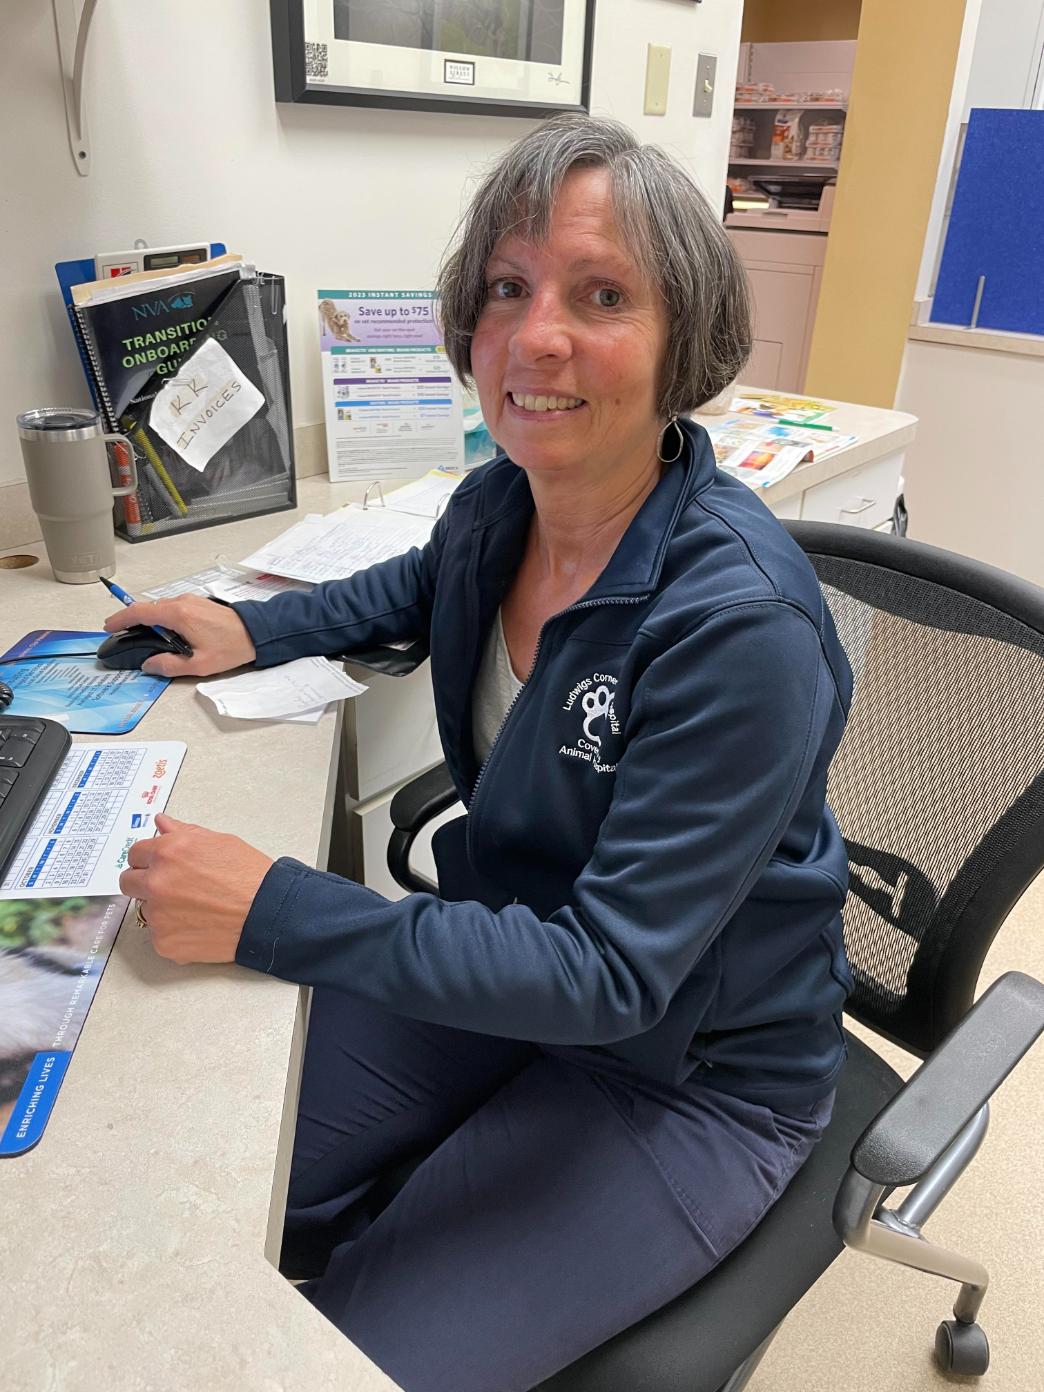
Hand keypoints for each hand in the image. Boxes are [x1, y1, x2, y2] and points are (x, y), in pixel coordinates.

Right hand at [102, 594, 255, 677]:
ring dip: (148, 619)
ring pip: (160, 607)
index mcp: (178, 615)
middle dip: (131, 620)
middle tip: (121, 633)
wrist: (257, 632)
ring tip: (142, 635)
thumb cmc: (232, 646)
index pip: (139, 612)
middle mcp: (182, 603)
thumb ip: (170, 665)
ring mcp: (190, 600)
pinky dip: (161, 617)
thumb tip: (150, 665)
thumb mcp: (199, 664)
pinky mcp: (198, 603)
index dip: (120, 618)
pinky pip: (172, 607)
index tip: (109, 626)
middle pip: (147, 609)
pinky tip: (164, 631)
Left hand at [119, 813, 273, 964]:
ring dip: (161, 909)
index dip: (149, 859)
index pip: (135, 854)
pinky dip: (173, 933)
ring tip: (194, 909)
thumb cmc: (251, 878)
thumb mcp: (219, 842)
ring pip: (145, 910)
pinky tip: (198, 926)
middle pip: (128, 882)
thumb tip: (162, 823)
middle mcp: (157, 881)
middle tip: (171, 889)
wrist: (267, 913)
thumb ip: (184, 833)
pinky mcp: (164, 942)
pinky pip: (158, 935)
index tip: (157, 866)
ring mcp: (158, 914)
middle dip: (145, 883)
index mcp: (168, 852)